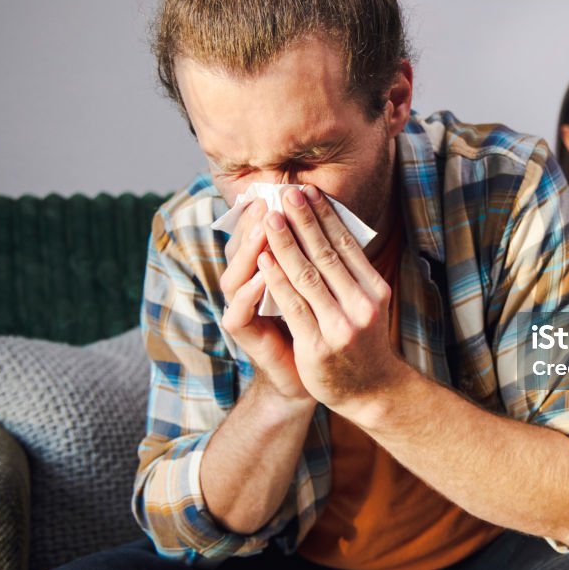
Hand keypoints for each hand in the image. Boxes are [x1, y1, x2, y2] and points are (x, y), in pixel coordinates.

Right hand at [219, 198, 312, 404]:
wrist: (317, 379)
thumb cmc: (323, 328)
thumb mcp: (324, 289)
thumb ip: (318, 257)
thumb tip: (331, 213)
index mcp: (267, 270)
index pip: (262, 234)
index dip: (277, 213)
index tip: (293, 190)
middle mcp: (248, 285)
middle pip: (246, 248)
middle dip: (262, 222)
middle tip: (275, 199)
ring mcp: (241, 308)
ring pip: (236, 274)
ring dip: (251, 249)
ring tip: (267, 226)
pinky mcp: (241, 333)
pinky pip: (240, 309)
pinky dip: (251, 292)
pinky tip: (262, 274)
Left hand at [257, 185, 404, 412]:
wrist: (370, 392)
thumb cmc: (362, 342)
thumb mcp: (367, 304)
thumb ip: (351, 274)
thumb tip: (331, 230)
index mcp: (375, 290)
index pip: (346, 245)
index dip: (326, 216)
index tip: (309, 192)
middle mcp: (361, 305)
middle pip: (327, 254)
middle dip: (304, 220)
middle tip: (287, 191)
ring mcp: (340, 326)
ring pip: (308, 275)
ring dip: (286, 242)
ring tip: (270, 217)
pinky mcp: (317, 346)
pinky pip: (293, 306)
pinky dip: (276, 280)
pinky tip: (263, 259)